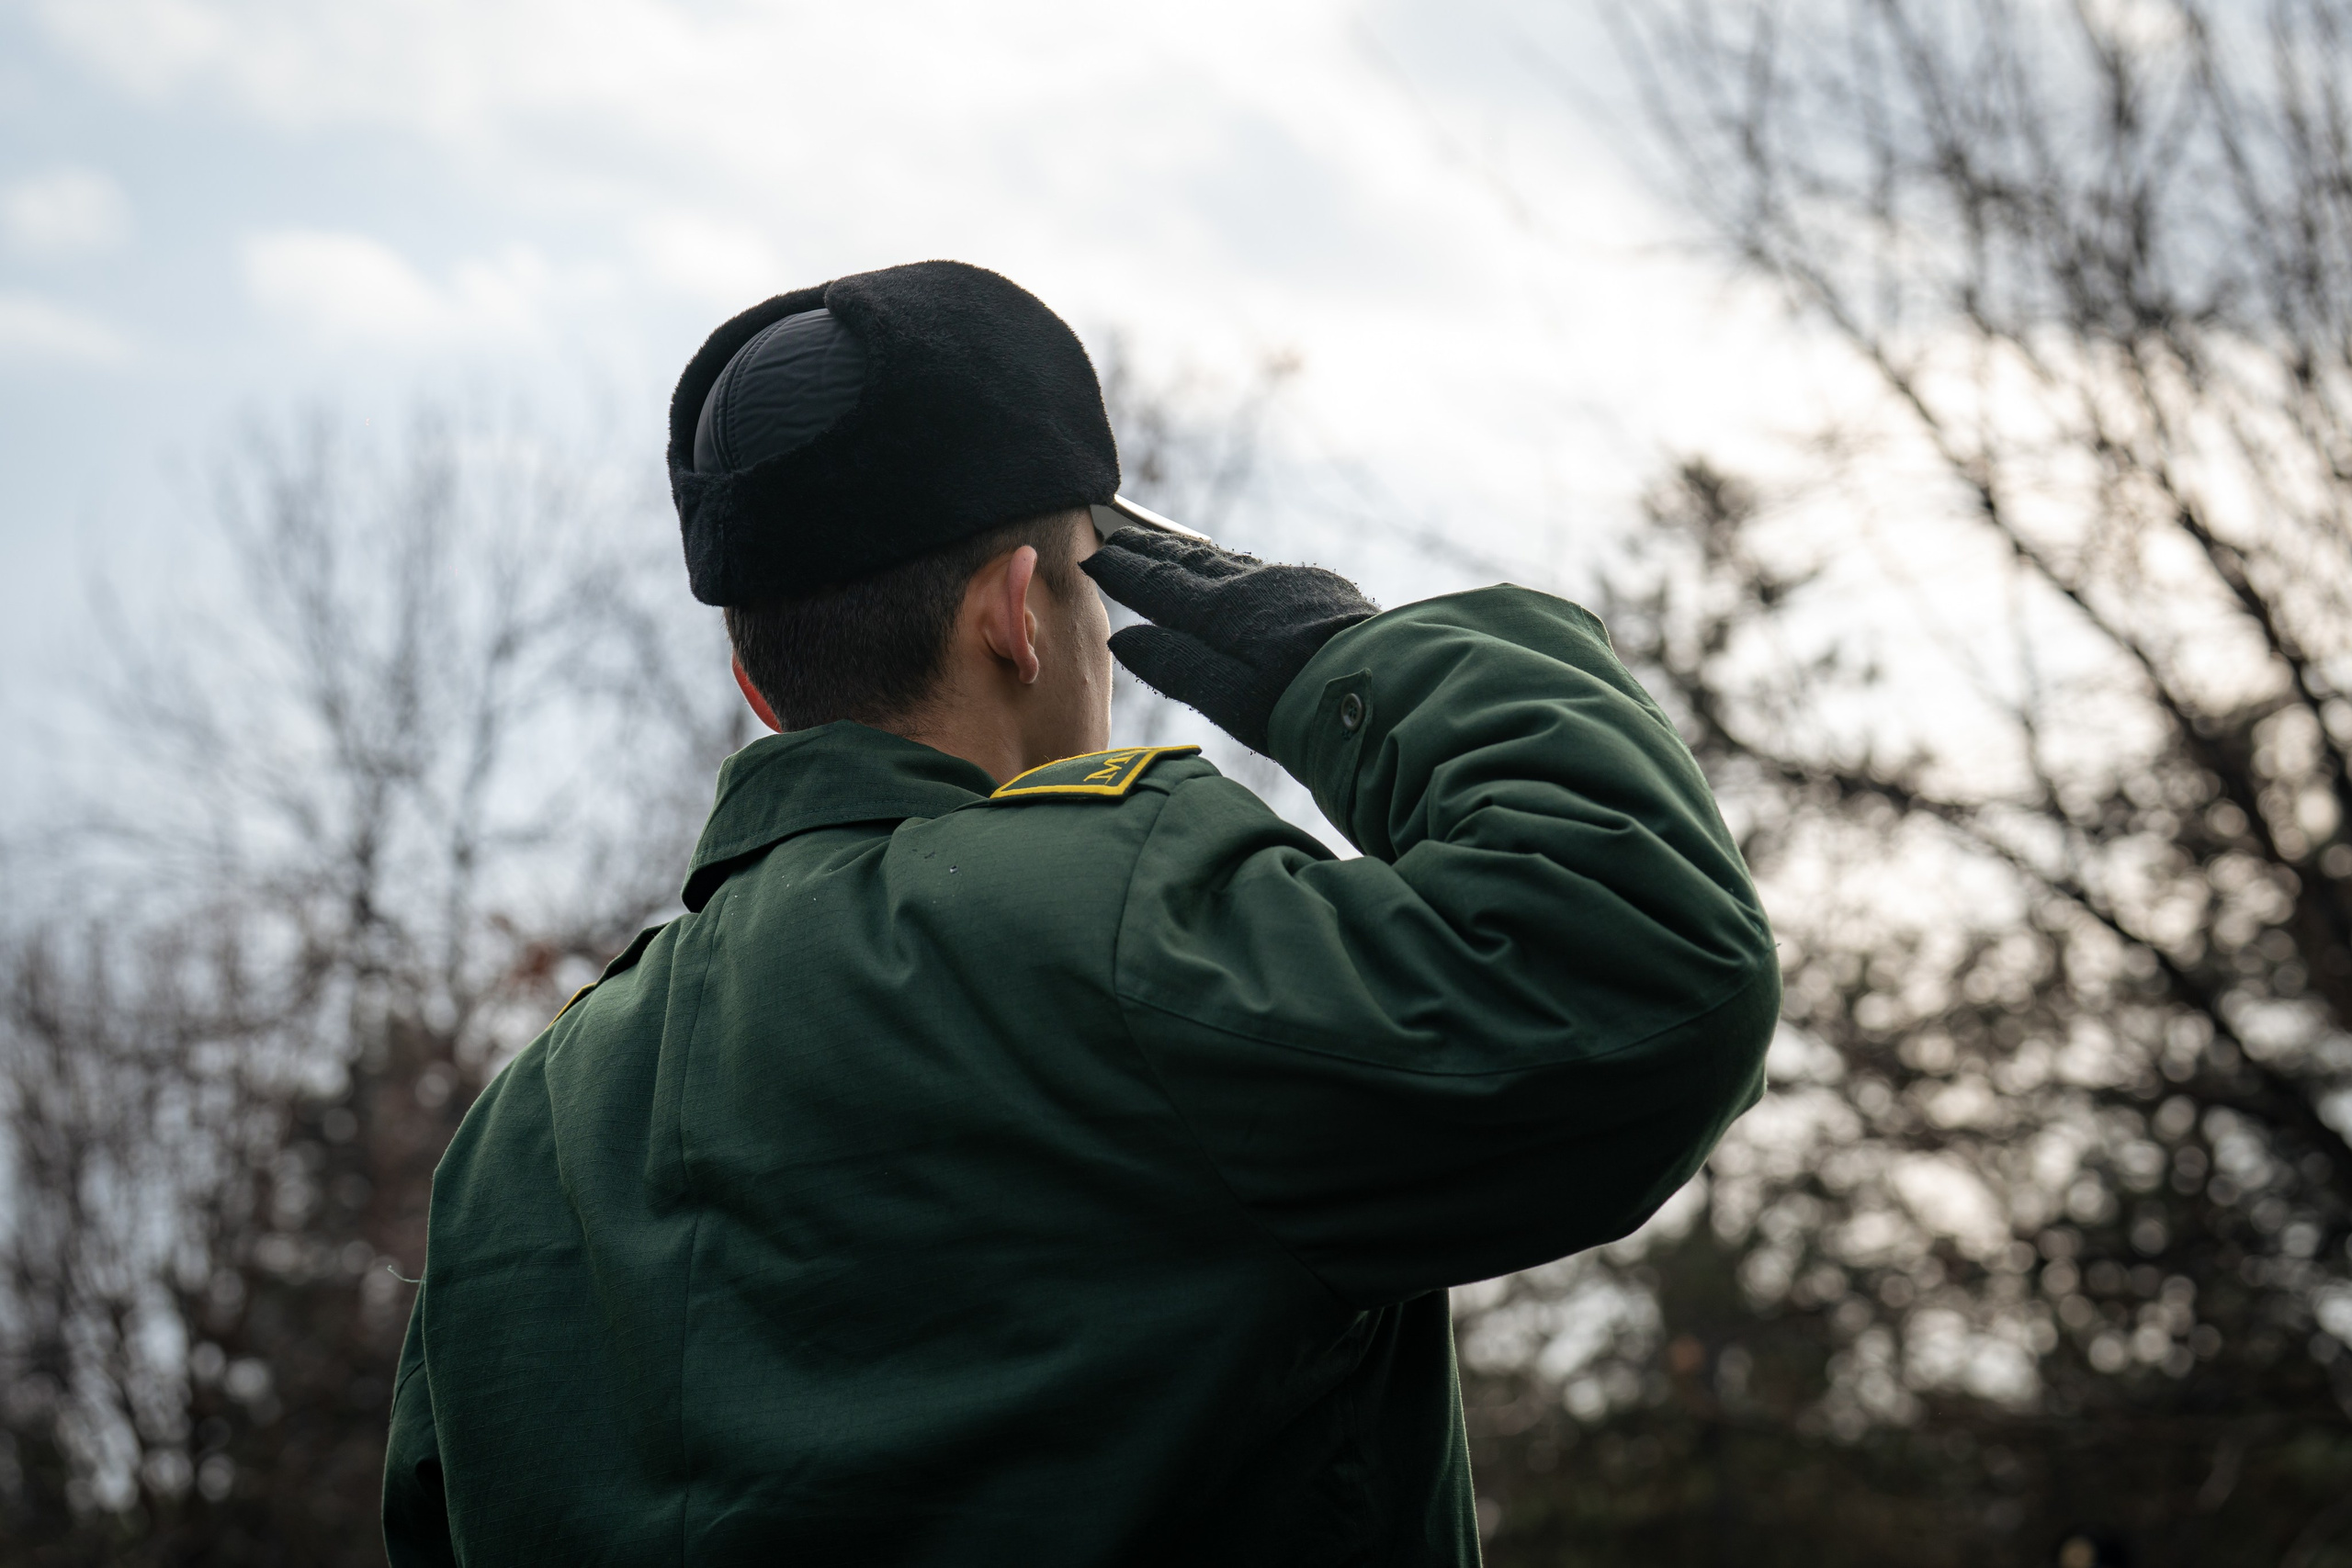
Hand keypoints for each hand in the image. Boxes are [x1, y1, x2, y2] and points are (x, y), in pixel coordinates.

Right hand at [1080, 527, 1378, 753]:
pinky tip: (1231, 571)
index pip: (1161, 585)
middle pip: (1190, 563)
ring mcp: (1291, 585)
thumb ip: (1175, 667)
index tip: (1094, 557)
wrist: (1392, 691)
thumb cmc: (1303, 708)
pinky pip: (1259, 570)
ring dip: (1189, 553)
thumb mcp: (1228, 699)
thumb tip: (1123, 639)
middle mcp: (1254, 587)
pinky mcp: (1322, 591)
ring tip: (1164, 547)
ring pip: (1226, 563)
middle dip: (1150, 549)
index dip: (1125, 572)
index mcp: (1223, 613)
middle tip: (1118, 534)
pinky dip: (1229, 565)